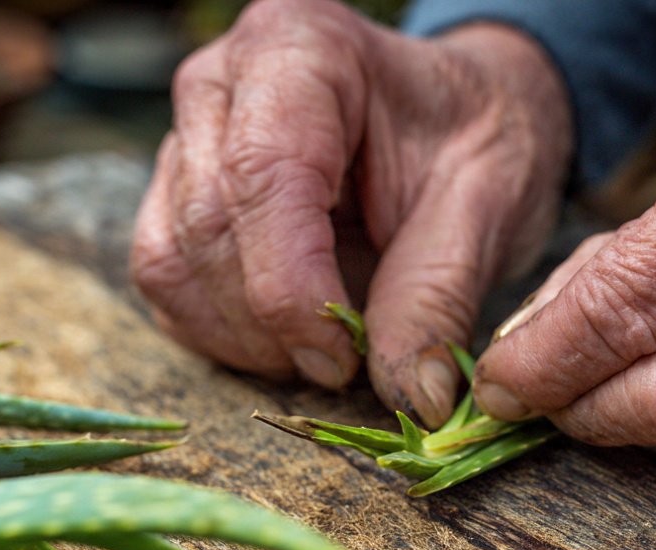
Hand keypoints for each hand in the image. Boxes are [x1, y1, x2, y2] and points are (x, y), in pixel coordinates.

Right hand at [131, 0, 570, 425]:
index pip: (260, 175)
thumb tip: (412, 395)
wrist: (461, 118)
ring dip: (245, 335)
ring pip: (171, 262)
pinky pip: (168, 283)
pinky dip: (224, 333)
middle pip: (205, 225)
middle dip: (273, 322)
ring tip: (328, 344)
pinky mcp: (174, 196)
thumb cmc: (476, 138)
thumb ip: (438, 295)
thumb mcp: (486, 206)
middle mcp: (222, 82)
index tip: (341, 358)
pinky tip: (289, 336)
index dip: (290, 287)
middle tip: (349, 364)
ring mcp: (186, 138)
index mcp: (300, 48)